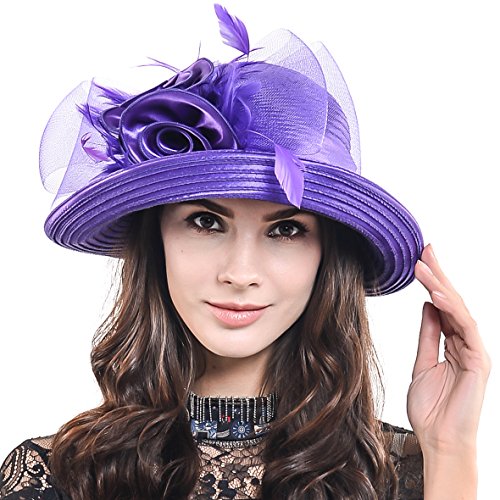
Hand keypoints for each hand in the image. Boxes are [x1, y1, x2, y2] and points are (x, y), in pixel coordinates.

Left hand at [407, 243, 489, 455]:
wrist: (439, 439)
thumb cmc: (432, 407)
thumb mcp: (422, 363)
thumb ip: (428, 335)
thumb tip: (426, 308)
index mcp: (453, 342)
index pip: (442, 305)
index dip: (432, 282)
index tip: (420, 260)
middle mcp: (466, 342)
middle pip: (452, 302)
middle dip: (438, 274)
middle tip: (425, 249)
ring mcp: (474, 350)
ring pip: (458, 310)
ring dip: (440, 286)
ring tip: (423, 265)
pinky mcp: (478, 360)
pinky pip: (465, 329)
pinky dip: (451, 311)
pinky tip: (435, 295)